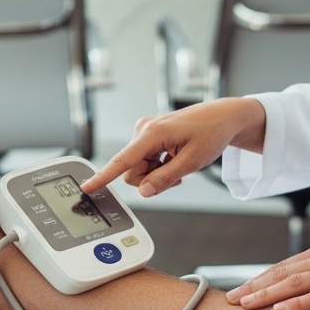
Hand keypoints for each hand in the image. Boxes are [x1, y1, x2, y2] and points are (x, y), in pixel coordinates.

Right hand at [80, 97, 265, 196]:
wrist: (222, 117)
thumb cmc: (211, 134)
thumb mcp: (192, 162)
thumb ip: (165, 179)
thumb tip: (144, 192)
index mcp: (152, 134)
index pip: (122, 160)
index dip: (103, 177)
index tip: (87, 187)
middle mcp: (143, 129)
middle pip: (132, 170)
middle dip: (150, 178)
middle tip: (176, 174)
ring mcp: (146, 131)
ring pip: (138, 167)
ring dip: (156, 173)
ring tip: (177, 163)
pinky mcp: (149, 134)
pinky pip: (145, 160)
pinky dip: (158, 165)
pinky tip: (174, 158)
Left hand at [225, 236, 309, 309]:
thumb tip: (306, 283)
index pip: (285, 265)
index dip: (261, 277)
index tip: (242, 288)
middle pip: (283, 272)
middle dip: (255, 285)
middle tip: (233, 297)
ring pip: (294, 282)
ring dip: (267, 293)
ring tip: (246, 302)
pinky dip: (296, 302)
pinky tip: (278, 309)